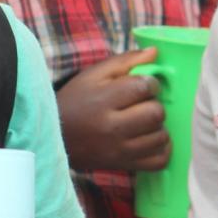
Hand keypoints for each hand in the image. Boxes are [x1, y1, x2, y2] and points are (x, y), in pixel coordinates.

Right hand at [57, 48, 168, 172]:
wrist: (56, 136)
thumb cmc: (77, 100)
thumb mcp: (94, 74)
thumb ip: (126, 61)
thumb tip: (155, 52)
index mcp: (104, 100)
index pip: (144, 88)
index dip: (151, 83)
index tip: (144, 85)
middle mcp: (112, 127)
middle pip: (156, 114)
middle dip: (155, 105)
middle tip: (144, 104)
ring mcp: (119, 150)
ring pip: (161, 137)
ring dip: (159, 127)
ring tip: (146, 122)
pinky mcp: (123, 164)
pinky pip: (159, 161)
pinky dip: (162, 149)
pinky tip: (151, 139)